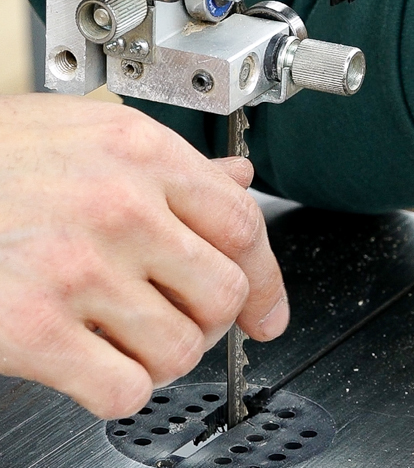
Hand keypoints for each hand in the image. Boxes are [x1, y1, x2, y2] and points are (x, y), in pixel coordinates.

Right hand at [0, 94, 286, 417]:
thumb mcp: (82, 137)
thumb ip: (165, 167)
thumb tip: (234, 183)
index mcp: (140, 154)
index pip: (244, 224)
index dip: (268, 279)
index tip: (268, 312)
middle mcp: (119, 206)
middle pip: (224, 293)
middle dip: (208, 322)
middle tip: (177, 323)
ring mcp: (78, 267)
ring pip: (180, 348)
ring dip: (158, 358)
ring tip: (120, 339)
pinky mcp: (31, 326)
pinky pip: (125, 388)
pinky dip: (118, 390)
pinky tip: (90, 365)